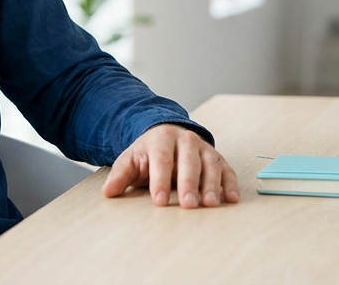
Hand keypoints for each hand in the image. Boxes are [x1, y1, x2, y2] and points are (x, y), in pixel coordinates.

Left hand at [102, 124, 239, 208]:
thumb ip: (120, 175)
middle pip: (189, 161)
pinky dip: (230, 184)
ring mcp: (203, 148)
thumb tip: (108, 192)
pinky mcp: (217, 158)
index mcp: (161, 139)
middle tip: (188, 205)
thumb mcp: (131, 160)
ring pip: (210, 165)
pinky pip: (226, 170)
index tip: (159, 201)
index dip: (160, 180)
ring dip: (211, 185)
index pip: (161, 159)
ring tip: (209, 204)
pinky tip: (231, 199)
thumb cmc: (148, 153)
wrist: (167, 135)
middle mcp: (186, 140)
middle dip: (189, 183)